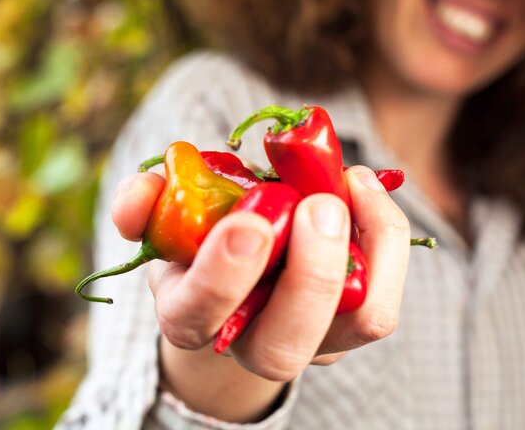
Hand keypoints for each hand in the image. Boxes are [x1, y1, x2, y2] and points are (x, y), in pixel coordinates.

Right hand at [111, 165, 410, 419]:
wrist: (242, 274)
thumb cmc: (203, 242)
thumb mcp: (167, 220)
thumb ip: (144, 202)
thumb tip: (138, 196)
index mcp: (191, 315)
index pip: (200, 314)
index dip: (223, 274)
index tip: (249, 221)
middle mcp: (252, 342)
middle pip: (284, 345)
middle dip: (309, 274)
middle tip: (318, 205)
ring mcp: (311, 340)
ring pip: (359, 322)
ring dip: (368, 248)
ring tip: (352, 180)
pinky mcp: (351, 324)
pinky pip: (384, 297)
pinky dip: (386, 237)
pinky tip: (362, 189)